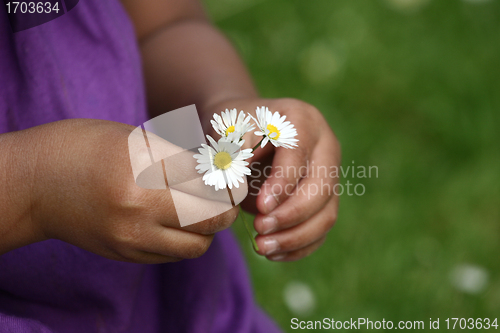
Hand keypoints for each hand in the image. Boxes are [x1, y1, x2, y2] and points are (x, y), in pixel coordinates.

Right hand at [9, 119, 238, 262]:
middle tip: (227, 196)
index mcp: (144, 166)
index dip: (226, 176)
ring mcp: (132, 235)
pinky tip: (178, 224)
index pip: (207, 177)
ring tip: (201, 211)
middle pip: (211, 216)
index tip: (232, 174)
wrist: (36, 184)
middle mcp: (140, 205)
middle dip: (227, 206)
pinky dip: (185, 241)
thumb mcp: (134, 139)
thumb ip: (177, 158)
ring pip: (197, 244)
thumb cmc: (85, 148)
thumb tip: (218, 173)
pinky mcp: (125, 254)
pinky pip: (173, 255)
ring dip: (208, 229)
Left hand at [204, 98, 340, 260]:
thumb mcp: (226, 132)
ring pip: (326, 213)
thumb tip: (238, 192)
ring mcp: (329, 174)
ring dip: (296, 237)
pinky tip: (273, 253)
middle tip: (260, 229)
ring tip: (262, 248)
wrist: (242, 133)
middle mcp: (324, 146)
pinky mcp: (325, 199)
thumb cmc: (233, 130)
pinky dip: (300, 246)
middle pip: (321, 188)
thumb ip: (232, 157)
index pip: (299, 156)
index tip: (259, 207)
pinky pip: (321, 229)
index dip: (282, 184)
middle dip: (291, 215)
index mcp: (301, 121)